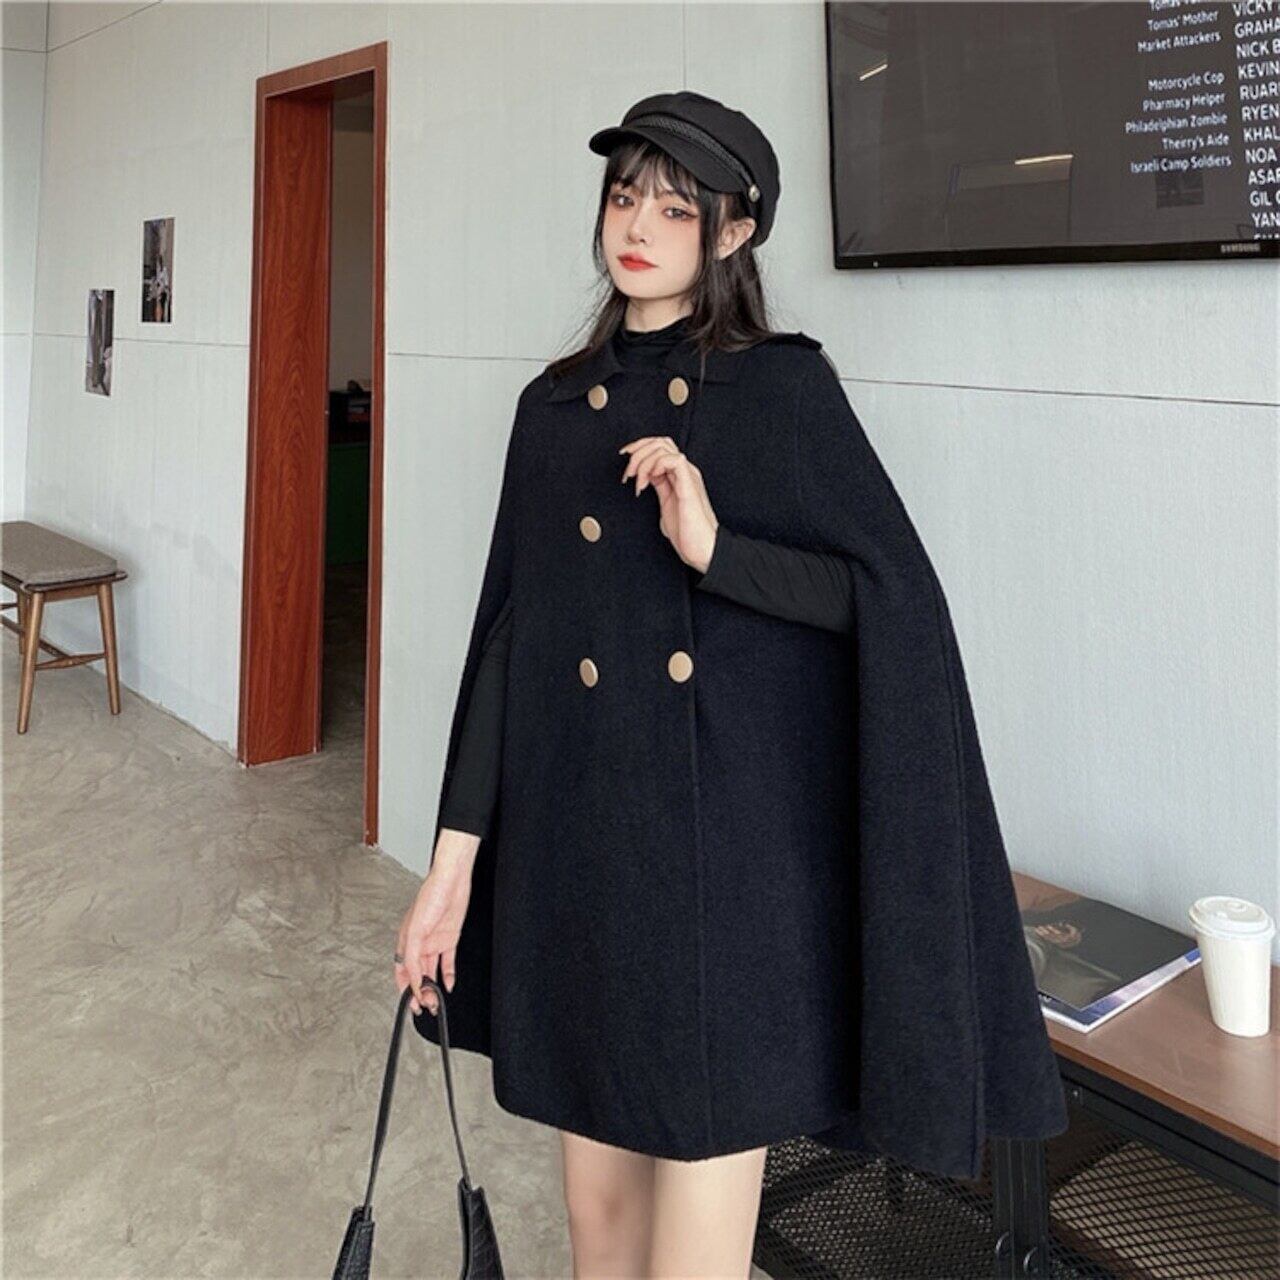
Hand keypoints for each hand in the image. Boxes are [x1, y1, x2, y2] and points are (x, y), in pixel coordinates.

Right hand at [395, 834, 475, 1014]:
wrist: (452, 881)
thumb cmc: (430, 897)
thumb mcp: (415, 930)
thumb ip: (411, 957)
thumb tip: (413, 980)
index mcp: (406, 940)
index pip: (402, 971)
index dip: (405, 988)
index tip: (410, 1003)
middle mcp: (419, 943)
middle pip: (418, 973)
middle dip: (420, 991)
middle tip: (426, 1007)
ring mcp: (435, 941)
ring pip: (432, 970)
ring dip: (433, 987)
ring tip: (436, 1002)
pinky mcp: (450, 938)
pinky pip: (448, 961)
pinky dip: (448, 975)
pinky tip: (448, 985)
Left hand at [619, 436, 717, 572]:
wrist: (702, 550)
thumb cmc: (688, 534)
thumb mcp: (666, 505)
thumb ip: (659, 488)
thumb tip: (646, 478)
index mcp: (680, 476)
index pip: (660, 447)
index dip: (640, 448)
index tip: (625, 458)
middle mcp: (685, 472)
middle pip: (660, 442)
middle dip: (638, 452)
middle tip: (628, 473)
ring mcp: (688, 476)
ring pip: (663, 447)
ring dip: (643, 461)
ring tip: (638, 482)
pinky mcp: (689, 485)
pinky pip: (673, 460)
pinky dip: (656, 465)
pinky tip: (649, 480)